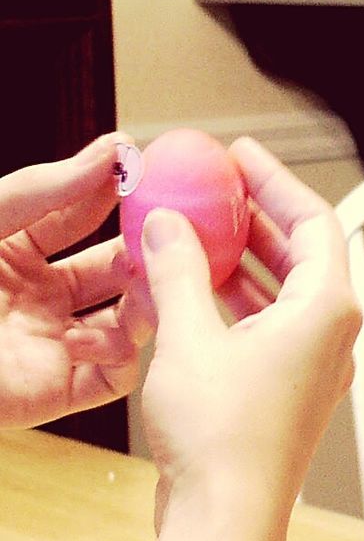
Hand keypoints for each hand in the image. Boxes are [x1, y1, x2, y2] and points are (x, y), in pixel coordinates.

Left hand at [0, 133, 142, 428]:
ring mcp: (53, 344)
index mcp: (13, 254)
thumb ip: (44, 188)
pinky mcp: (59, 391)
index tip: (149, 172)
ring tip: (153, 284)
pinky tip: (92, 338)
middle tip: (172, 234)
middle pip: (117, 269)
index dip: (115, 195)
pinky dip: (121, 355)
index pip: (82, 216)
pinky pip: (115, 375)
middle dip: (146, 251)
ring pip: (130, 320)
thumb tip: (113, 149)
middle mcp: (40, 298)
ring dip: (148, 300)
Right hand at [134, 137, 360, 530]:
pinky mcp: (291, 388)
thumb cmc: (223, 438)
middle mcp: (333, 334)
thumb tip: (167, 226)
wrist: (230, 518)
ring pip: (286, 291)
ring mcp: (316, 363)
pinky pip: (271, 325)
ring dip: (246, 258)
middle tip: (218, 186)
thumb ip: (180, 273)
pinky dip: (240, 299)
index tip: (242, 156)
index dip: (277, 181)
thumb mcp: (190, 339)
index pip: (315, 221)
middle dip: (260, 216)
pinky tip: (198, 288)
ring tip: (202, 228)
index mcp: (328, 309)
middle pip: (304, 253)